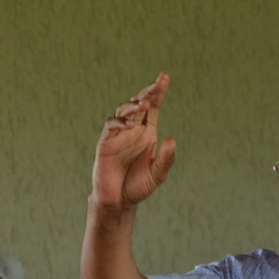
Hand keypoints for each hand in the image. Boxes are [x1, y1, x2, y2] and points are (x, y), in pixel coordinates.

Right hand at [92, 72, 176, 209]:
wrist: (118, 201)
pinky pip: (111, 126)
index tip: (164, 77)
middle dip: (149, 91)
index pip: (153, 108)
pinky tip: (129, 123)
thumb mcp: (157, 175)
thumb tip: (172, 140)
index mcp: (147, 133)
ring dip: (134, 105)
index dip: (158, 92)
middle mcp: (133, 130)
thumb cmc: (138, 186)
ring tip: (144, 104)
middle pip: (140, 104)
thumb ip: (165, 159)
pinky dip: (119, 122)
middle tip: (159, 82)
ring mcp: (119, 135)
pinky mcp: (106, 143)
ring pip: (124, 111)